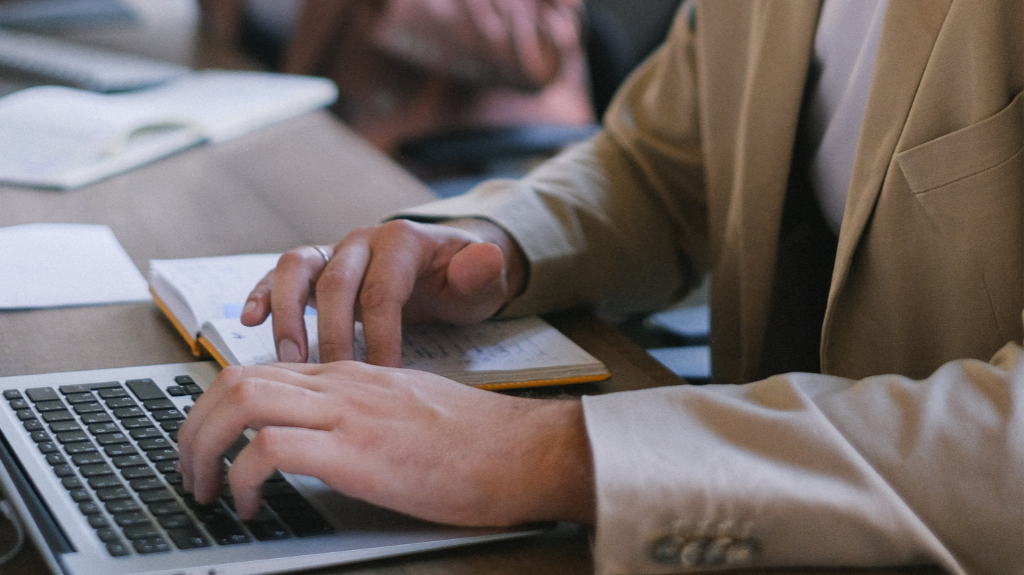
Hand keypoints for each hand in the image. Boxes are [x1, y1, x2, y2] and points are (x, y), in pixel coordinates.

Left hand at [177, 362, 594, 525]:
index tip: (209, 447)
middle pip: (234, 378)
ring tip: (204, 488)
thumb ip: (361, 414)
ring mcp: (350, 412)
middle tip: (188, 470)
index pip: (260, 371)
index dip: (217, 409)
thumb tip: (323, 440)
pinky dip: (244, 476)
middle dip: (192, 426)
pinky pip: (272, 449)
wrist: (523, 450)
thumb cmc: (477, 442)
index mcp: (351, 376)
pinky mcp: (360, 451)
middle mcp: (342, 384)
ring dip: (203, 446)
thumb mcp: (407, 412)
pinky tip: (251, 503)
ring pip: (242, 400)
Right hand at [240, 219, 526, 364]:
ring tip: (286, 359)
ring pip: (298, 270)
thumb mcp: (484, 280)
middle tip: (333, 378)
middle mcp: (364, 240)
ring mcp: (336, 250)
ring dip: (288, 314)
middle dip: (331, 334)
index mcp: (402, 241)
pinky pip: (280, 274)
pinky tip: (249, 321)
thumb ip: (483, 272)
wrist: (449, 264)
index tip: (383, 376)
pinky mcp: (316, 267)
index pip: (383, 290)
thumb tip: (486, 258)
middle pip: (336, 282)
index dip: (380, 335)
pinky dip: (262, 293)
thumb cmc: (463, 280)